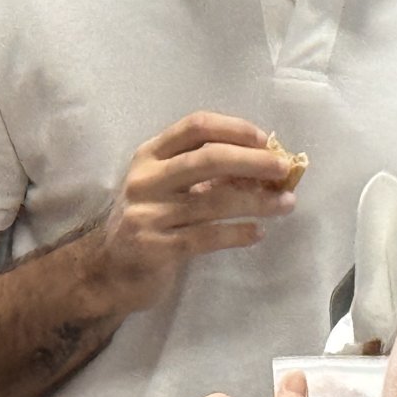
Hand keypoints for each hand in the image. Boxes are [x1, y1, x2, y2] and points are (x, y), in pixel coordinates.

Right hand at [92, 112, 296, 314]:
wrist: (110, 270)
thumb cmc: (150, 218)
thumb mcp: (168, 186)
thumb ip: (205, 173)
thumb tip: (263, 163)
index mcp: (150, 154)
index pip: (195, 127)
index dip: (233, 128)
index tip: (264, 139)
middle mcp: (146, 179)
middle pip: (206, 159)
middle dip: (252, 161)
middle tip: (283, 168)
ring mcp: (148, 214)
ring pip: (213, 202)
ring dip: (256, 202)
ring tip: (286, 204)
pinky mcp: (156, 248)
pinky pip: (207, 237)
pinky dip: (238, 233)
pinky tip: (258, 232)